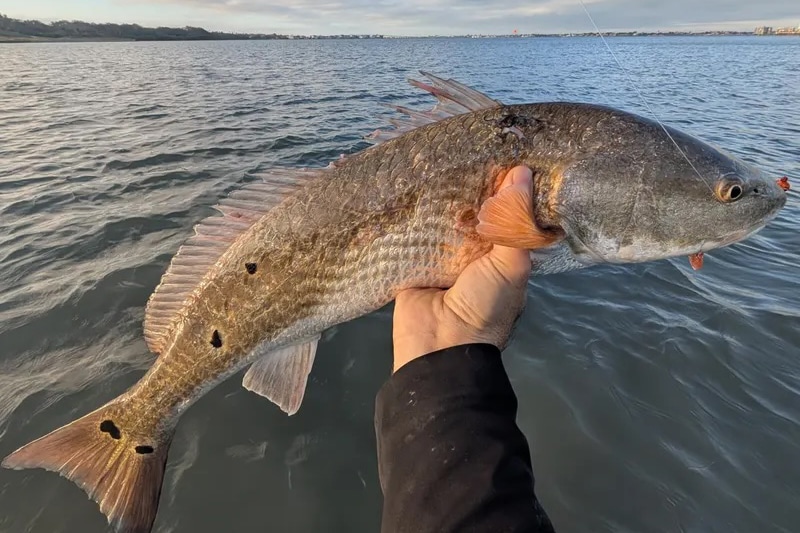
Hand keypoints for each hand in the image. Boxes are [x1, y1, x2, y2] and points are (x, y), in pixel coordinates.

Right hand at [392, 166, 533, 372]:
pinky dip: (414, 213)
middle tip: (467, 149)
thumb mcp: (512, 265)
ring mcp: (443, 258)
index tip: (503, 152)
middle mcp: (475, 256)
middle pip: (474, 215)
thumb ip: (517, 222)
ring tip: (440, 157)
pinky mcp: (413, 260)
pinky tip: (413, 182)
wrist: (440, 344)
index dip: (506, 190)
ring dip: (442, 198)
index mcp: (503, 258)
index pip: (507, 216)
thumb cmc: (485, 305)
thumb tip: (522, 173)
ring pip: (444, 220)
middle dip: (472, 189)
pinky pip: (414, 231)